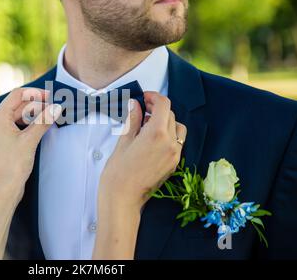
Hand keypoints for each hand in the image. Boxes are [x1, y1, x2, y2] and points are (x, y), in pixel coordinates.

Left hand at [0, 87, 60, 198]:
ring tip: (47, 117)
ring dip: (32, 114)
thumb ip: (44, 121)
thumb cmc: (13, 165)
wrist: (4, 188)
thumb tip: (56, 107)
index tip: (50, 96)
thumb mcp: (31, 140)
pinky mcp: (0, 140)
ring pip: (16, 115)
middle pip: (18, 105)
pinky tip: (36, 127)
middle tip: (53, 108)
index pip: (18, 95)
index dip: (35, 93)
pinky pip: (14, 125)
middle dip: (36, 104)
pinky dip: (26, 123)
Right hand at [99, 92, 186, 211]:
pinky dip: (169, 136)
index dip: (154, 97)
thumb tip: (135, 104)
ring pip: (178, 129)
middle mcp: (170, 144)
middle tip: (142, 110)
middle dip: (157, 109)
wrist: (122, 199)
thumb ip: (132, 120)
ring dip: (166, 122)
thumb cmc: (118, 173)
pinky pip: (177, 143)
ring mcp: (174, 155)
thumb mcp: (123, 141)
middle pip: (171, 115)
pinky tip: (152, 140)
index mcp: (156, 134)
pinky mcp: (174, 165)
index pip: (164, 105)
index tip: (144, 98)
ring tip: (148, 126)